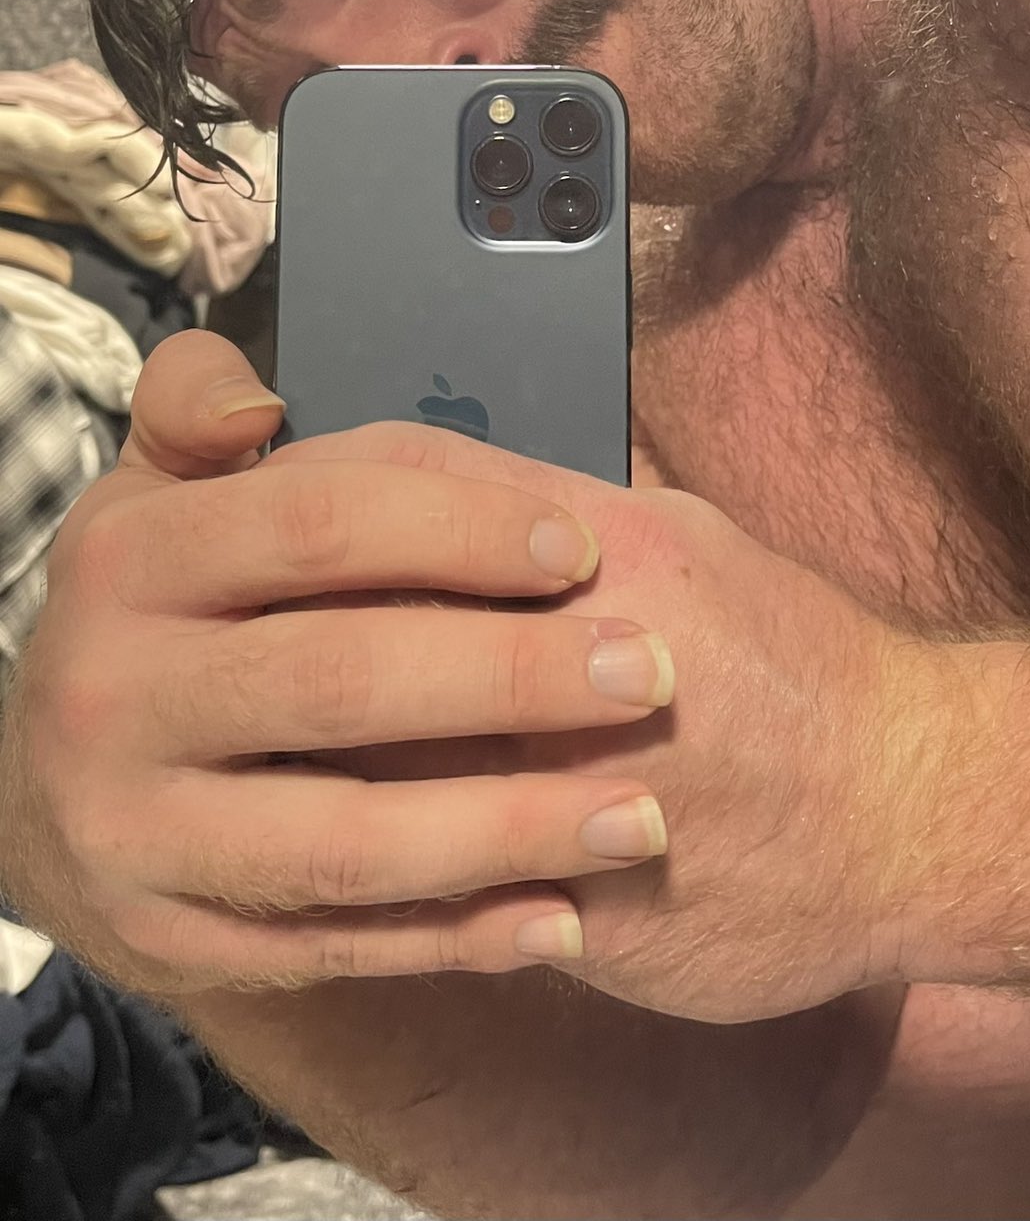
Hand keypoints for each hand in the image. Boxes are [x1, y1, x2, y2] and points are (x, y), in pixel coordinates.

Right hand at [0, 331, 684, 993]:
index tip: (580, 545)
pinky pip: (331, 947)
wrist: (58, 778)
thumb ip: (199, 413)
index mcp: (127, 558)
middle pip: (343, 680)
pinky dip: (457, 938)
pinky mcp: (168, 940)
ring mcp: (131, 832)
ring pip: (345, 840)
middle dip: (514, 677)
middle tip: (649, 675)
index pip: (315, 524)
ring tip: (641, 819)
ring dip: (508, 832)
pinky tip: (564, 917)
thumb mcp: (164, 492)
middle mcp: (108, 696)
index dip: (458, 530)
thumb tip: (257, 404)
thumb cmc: (169, 605)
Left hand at [306, 490, 945, 1026]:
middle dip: (277, 619)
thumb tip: (439, 488)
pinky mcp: (592, 904)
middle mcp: (597, 653)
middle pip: (375, 615)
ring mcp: (592, 786)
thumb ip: (566, 514)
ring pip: (388, 764)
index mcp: (618, 547)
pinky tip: (329, 847)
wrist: (914, 803)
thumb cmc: (796, 660)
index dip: (315, 487)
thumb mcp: (691, 543)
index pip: (416, 486)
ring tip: (248, 741)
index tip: (256, 495)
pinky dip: (371, 867)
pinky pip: (445, 889)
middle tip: (219, 625)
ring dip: (300, 751)